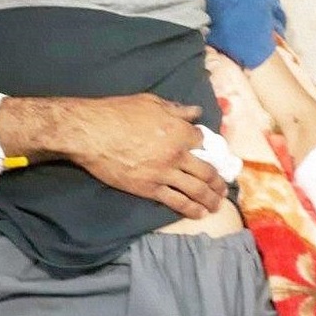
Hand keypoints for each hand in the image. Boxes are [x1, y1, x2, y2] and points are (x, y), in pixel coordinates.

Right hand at [63, 93, 227, 218]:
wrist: (92, 133)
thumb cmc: (118, 112)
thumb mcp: (150, 102)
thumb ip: (176, 109)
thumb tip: (195, 112)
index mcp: (179, 130)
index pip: (202, 141)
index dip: (207, 147)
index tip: (209, 153)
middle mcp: (177, 154)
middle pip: (207, 171)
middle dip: (218, 181)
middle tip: (224, 188)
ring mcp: (164, 174)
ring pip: (196, 190)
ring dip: (210, 199)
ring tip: (217, 204)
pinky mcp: (150, 189)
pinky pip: (177, 202)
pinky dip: (191, 209)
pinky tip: (199, 213)